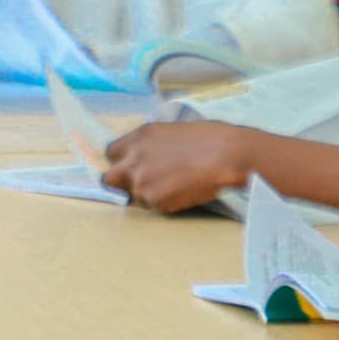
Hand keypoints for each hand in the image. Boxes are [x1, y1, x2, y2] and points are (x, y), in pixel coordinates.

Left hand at [101, 121, 250, 213]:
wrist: (228, 155)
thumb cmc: (213, 138)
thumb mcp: (174, 131)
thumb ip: (154, 145)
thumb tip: (152, 156)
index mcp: (140, 137)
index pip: (112, 154)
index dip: (123, 162)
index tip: (135, 166)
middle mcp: (133, 158)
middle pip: (110, 179)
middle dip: (124, 183)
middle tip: (146, 184)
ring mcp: (141, 181)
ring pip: (134, 197)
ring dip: (148, 195)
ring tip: (175, 188)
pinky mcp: (154, 200)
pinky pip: (154, 207)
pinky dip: (166, 204)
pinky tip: (185, 193)